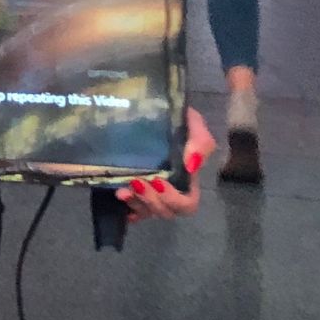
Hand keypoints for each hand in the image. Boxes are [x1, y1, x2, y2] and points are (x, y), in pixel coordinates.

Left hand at [116, 108, 214, 223]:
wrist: (156, 108)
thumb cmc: (180, 120)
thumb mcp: (195, 125)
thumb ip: (200, 143)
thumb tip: (191, 166)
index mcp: (187, 179)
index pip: (187, 204)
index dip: (173, 200)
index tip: (158, 181)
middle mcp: (170, 189)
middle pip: (165, 211)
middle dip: (151, 201)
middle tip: (136, 182)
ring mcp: (151, 190)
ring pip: (147, 211)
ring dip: (136, 203)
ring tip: (122, 190)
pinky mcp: (134, 186)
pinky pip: (132, 208)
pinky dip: (127, 208)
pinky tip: (119, 200)